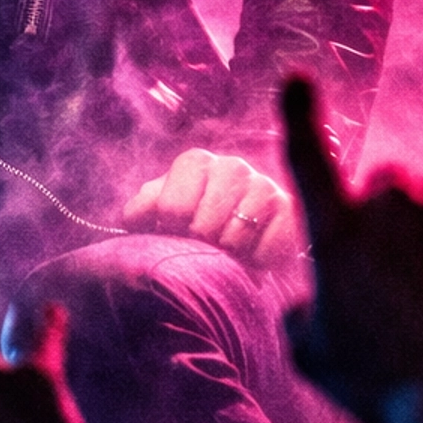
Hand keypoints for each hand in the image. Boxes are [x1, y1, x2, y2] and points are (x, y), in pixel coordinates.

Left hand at [122, 149, 300, 269]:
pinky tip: (253, 251)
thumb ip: (144, 208)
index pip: (172, 207)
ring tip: (229, 247)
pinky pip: (267, 248)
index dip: (172, 228)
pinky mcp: (290, 210)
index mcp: (195, 163)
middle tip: (207, 243)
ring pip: (235, 238)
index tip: (179, 230)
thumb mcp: (164, 211)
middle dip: (201, 244)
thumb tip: (132, 218)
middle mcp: (231, 166)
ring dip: (229, 253)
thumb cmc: (197, 219)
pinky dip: (256, 260)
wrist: (250, 231)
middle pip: (204, 226)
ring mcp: (263, 186)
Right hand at [282, 77, 422, 422]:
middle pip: (386, 183)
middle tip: (405, 282)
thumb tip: (305, 303)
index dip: (300, 116)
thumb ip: (298, 319)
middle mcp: (390, 206)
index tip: (297, 76)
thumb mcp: (313, 359)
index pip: (308, 161)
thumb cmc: (384, 386)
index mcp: (336, 235)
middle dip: (391, 220)